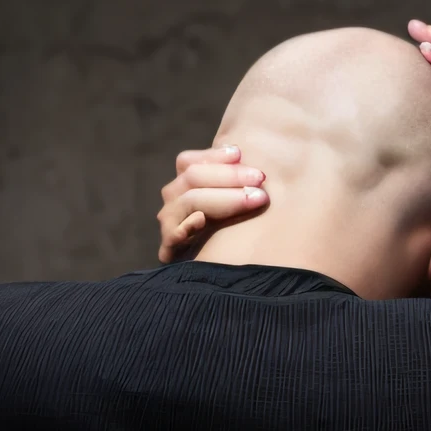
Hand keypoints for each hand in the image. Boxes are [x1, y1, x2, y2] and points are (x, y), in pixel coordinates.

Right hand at [156, 145, 269, 263]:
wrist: (219, 277)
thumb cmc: (236, 233)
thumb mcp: (235, 203)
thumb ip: (237, 182)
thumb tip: (247, 157)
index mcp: (183, 188)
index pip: (188, 162)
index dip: (214, 156)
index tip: (240, 153)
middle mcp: (173, 204)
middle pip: (192, 177)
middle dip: (229, 175)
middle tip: (260, 178)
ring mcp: (170, 226)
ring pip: (187, 200)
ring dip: (223, 197)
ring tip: (253, 199)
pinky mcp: (170, 251)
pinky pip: (172, 236)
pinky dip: (186, 226)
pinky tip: (202, 220)